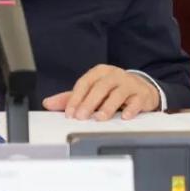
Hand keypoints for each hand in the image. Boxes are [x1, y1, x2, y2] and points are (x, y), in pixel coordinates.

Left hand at [42, 65, 159, 120]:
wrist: (141, 88)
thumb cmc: (112, 89)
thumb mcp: (91, 91)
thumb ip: (70, 98)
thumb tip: (48, 103)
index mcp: (99, 72)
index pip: (84, 83)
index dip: (75, 98)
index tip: (69, 113)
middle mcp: (114, 75)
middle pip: (100, 87)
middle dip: (89, 103)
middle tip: (81, 117)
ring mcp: (129, 83)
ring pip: (118, 93)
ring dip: (108, 106)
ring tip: (99, 118)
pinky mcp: (141, 94)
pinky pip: (136, 101)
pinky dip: (131, 109)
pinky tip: (125, 117)